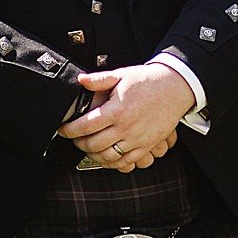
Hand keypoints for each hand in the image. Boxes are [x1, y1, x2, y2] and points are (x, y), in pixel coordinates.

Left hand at [60, 62, 195, 170]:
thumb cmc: (147, 81)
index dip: (69, 130)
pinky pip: (126, 162)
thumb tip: (80, 80)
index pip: (85, 126)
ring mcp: (137, 139)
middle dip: (79, 144)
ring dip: (93, 155)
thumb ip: (99, 79)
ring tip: (88, 147)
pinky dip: (113, 162)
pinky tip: (106, 156)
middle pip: (94, 145)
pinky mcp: (146, 145)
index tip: (63, 130)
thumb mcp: (121, 75)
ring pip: (108, 156)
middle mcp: (126, 127)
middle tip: (74, 138)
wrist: (175, 88)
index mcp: (117, 110)